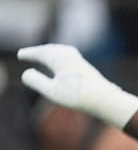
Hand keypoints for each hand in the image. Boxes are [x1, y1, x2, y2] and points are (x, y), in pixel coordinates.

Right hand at [18, 44, 137, 127]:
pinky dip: (62, 55)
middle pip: (50, 50)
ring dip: (51, 51)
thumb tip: (26, 73)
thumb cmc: (78, 96)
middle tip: (28, 54)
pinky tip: (65, 60)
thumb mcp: (52, 91)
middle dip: (38, 51)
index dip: (29, 54)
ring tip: (44, 53)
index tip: (20, 55)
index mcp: (59, 59)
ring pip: (62, 51)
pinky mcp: (87, 68)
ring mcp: (80, 61)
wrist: (106, 99)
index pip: (40, 53)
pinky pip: (70, 56)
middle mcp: (70, 56)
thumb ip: (36, 81)